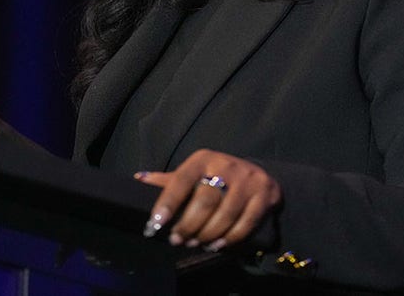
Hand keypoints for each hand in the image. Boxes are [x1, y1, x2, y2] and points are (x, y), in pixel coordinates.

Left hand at [135, 149, 281, 251]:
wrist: (259, 174)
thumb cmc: (217, 176)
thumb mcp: (195, 172)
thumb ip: (170, 180)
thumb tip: (139, 179)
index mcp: (203, 158)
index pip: (182, 180)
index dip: (168, 202)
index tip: (155, 224)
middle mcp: (226, 165)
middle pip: (205, 200)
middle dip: (188, 224)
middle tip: (177, 240)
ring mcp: (248, 179)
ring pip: (225, 214)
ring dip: (207, 234)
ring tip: (195, 243)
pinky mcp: (265, 194)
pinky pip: (246, 222)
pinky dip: (230, 238)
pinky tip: (217, 245)